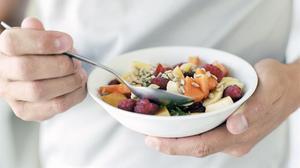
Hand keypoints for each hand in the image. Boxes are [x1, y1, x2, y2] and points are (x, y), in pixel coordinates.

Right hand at [0, 17, 86, 120]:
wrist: (29, 74)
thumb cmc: (37, 54)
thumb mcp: (36, 37)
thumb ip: (38, 32)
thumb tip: (40, 28)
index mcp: (4, 49)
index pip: (14, 42)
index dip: (45, 42)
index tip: (67, 42)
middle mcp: (3, 72)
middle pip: (27, 69)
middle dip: (60, 65)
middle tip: (76, 62)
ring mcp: (12, 95)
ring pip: (40, 91)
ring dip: (68, 82)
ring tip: (79, 74)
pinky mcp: (26, 111)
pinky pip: (53, 107)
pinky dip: (73, 96)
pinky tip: (79, 87)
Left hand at [145, 59, 299, 156]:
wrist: (289, 87)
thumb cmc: (280, 84)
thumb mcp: (272, 88)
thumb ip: (255, 108)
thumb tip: (236, 125)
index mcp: (242, 135)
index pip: (203, 145)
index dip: (177, 145)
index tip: (154, 140)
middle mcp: (234, 139)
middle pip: (196, 146)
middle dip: (170, 144)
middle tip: (148, 136)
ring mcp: (231, 135)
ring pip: (198, 140)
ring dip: (175, 137)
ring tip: (155, 130)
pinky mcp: (228, 126)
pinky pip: (203, 131)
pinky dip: (186, 128)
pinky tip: (174, 120)